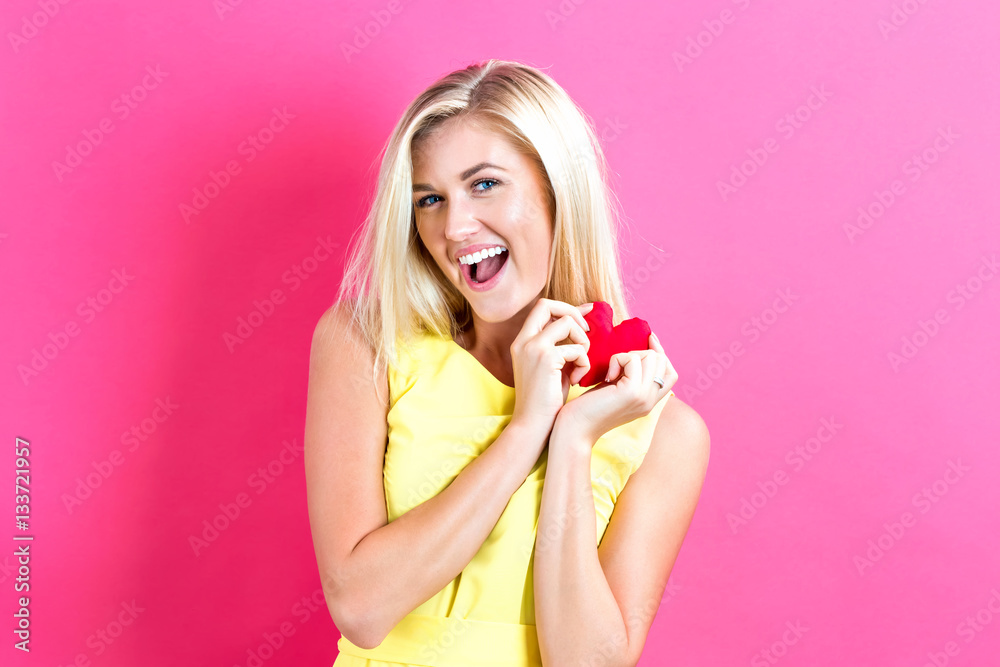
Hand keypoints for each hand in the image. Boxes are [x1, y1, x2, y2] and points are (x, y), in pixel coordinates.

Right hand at [510, 299, 593, 433]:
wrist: (533, 426)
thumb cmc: (546, 401)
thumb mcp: (554, 367)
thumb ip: (564, 345)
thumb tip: (584, 321)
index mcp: (522, 342)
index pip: (542, 308)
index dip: (566, 307)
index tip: (587, 314)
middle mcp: (523, 341)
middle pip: (547, 304)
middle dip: (572, 313)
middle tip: (586, 333)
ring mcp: (532, 348)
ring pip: (566, 322)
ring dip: (582, 340)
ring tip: (581, 362)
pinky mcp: (545, 359)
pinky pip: (576, 348)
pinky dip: (584, 362)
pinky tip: (577, 379)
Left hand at [556, 330, 676, 444]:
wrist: (576, 428)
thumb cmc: (588, 407)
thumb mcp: (616, 389)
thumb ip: (630, 377)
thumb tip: (637, 350)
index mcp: (649, 402)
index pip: (671, 373)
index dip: (660, 353)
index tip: (646, 339)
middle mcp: (651, 401)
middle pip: (662, 361)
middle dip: (640, 352)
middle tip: (618, 365)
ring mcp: (644, 397)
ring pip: (651, 357)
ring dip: (628, 355)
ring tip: (611, 371)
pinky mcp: (632, 392)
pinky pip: (633, 360)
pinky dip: (617, 359)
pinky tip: (606, 375)